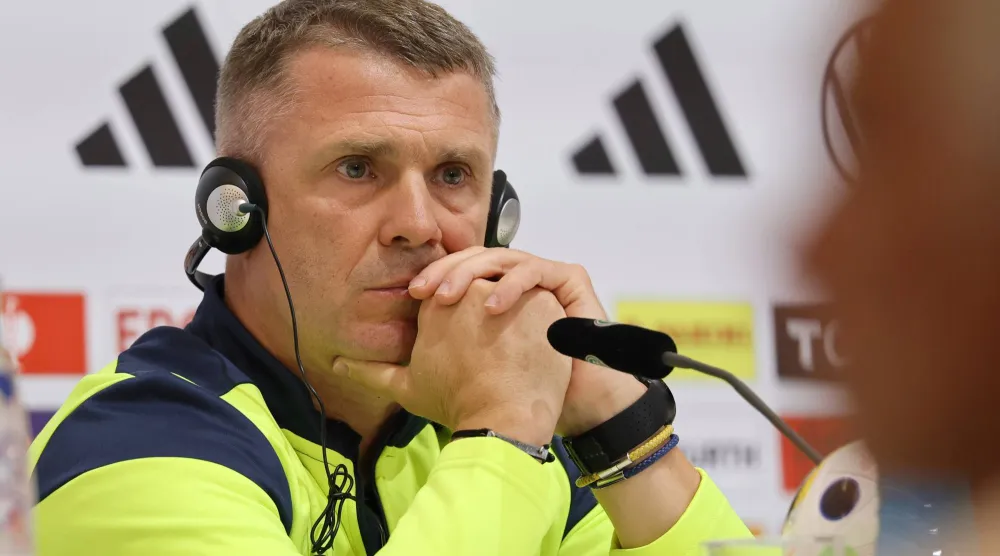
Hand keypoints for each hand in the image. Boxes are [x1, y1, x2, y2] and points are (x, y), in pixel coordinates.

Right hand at [332, 279, 571, 446]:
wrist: (502, 420)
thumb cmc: (454, 403)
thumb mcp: (407, 388)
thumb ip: (370, 372)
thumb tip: (337, 365)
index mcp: (438, 300)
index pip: (451, 291)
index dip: (461, 317)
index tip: (471, 345)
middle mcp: (472, 287)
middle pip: (483, 287)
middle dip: (488, 312)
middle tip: (497, 349)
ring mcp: (510, 292)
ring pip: (514, 294)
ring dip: (516, 315)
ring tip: (518, 347)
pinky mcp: (544, 302)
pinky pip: (544, 303)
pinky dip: (542, 322)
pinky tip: (538, 345)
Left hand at [407, 247, 646, 436]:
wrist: (566, 408)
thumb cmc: (511, 396)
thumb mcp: (436, 382)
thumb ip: (393, 372)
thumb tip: (340, 364)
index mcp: (487, 294)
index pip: (457, 272)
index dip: (433, 278)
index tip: (410, 295)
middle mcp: (513, 280)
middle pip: (475, 259)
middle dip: (446, 271)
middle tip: (424, 291)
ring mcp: (541, 277)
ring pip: (502, 257)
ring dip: (472, 273)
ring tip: (450, 298)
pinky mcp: (567, 279)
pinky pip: (536, 268)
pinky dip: (512, 285)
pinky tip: (491, 308)